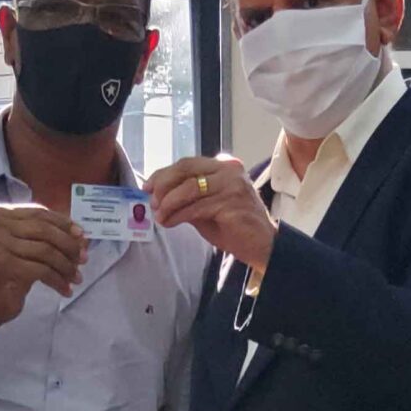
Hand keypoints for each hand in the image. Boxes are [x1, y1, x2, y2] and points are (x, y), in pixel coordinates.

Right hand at [0, 203, 86, 325]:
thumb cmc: (9, 272)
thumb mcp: (24, 245)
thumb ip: (45, 234)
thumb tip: (81, 236)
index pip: (39, 212)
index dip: (64, 224)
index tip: (82, 236)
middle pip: (44, 230)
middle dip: (69, 245)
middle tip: (83, 259)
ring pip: (46, 251)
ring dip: (66, 266)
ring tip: (76, 277)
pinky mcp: (4, 265)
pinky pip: (42, 270)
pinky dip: (58, 281)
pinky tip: (66, 290)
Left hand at [147, 155, 274, 274]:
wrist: (262, 246)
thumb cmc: (234, 227)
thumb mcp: (206, 208)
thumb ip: (187, 199)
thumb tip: (157, 197)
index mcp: (223, 166)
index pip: (187, 164)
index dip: (164, 174)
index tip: (148, 187)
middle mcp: (229, 170)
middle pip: (185, 169)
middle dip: (163, 185)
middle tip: (151, 201)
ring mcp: (232, 184)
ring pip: (189, 188)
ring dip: (168, 203)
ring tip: (159, 216)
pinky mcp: (231, 202)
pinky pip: (196, 207)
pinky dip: (178, 215)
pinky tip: (170, 222)